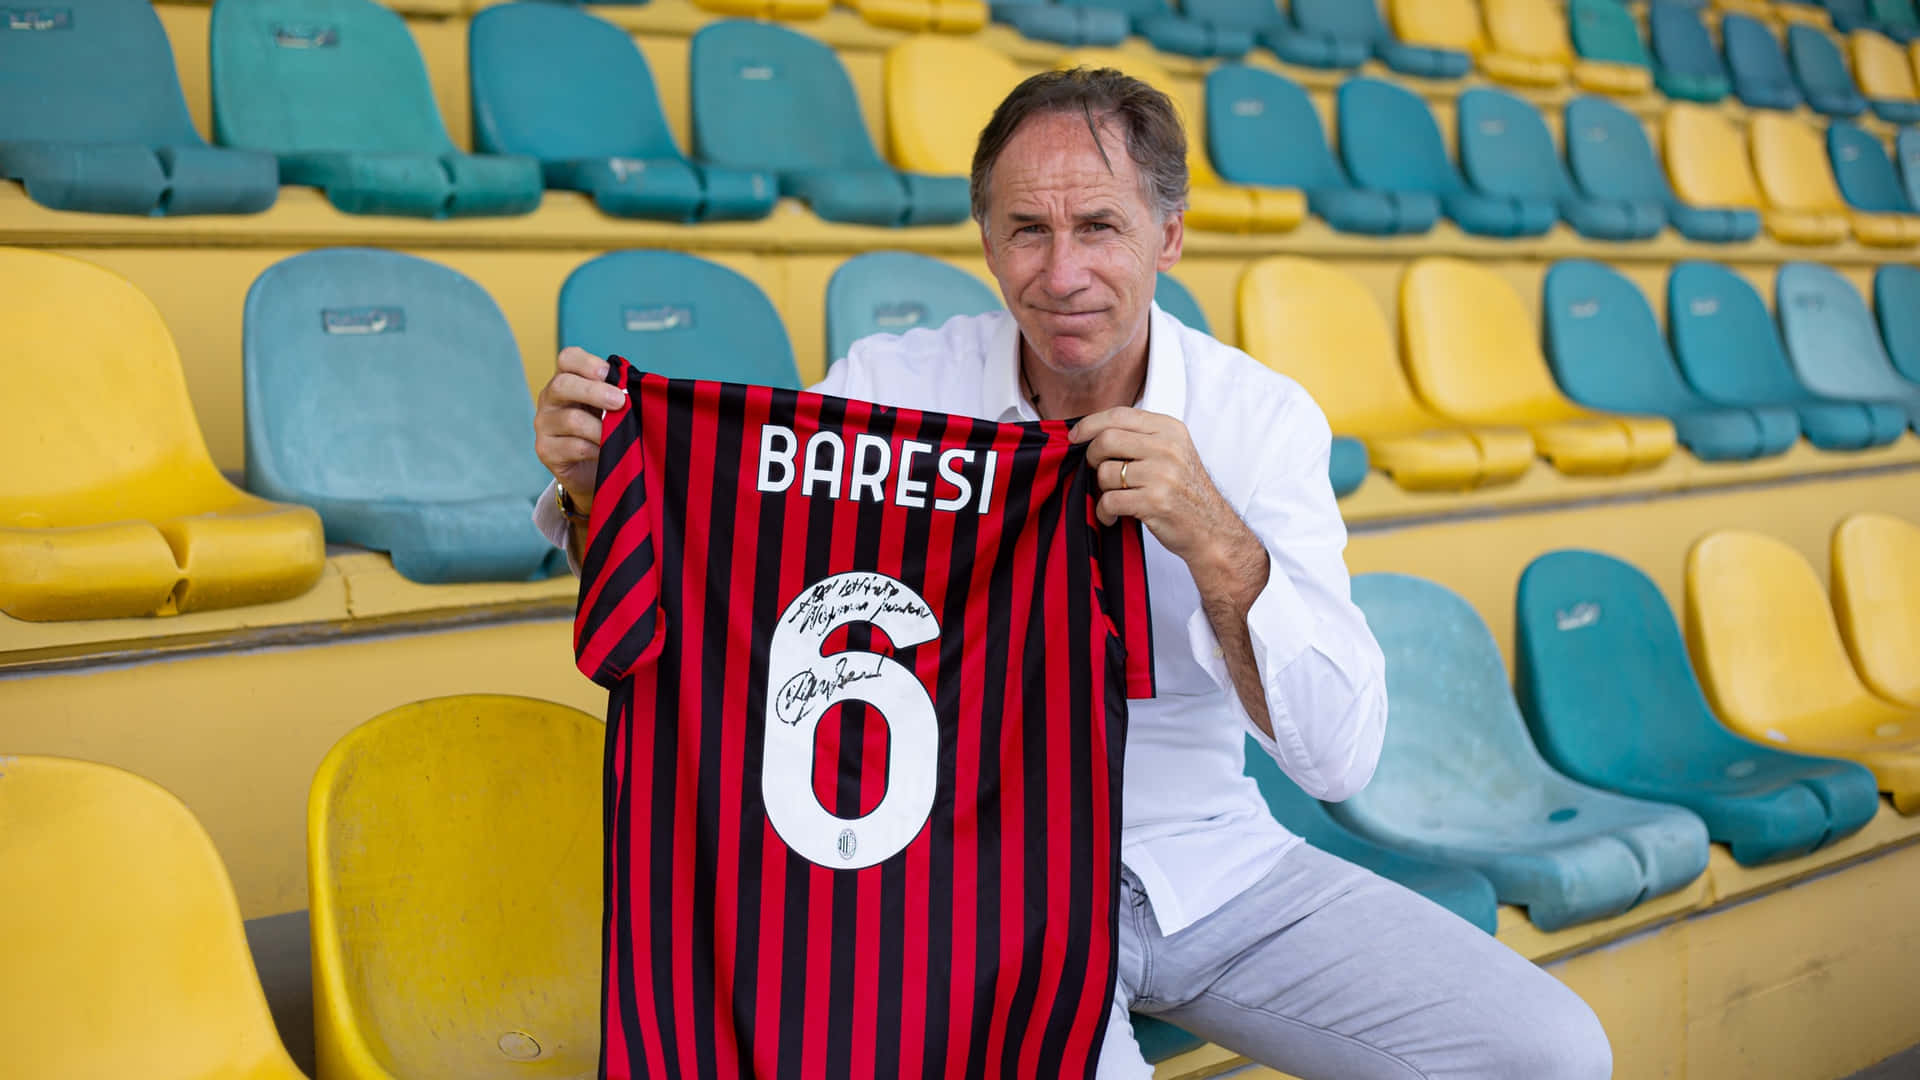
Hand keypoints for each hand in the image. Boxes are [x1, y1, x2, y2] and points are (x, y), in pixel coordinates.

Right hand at [535, 347, 627, 513]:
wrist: (592, 472)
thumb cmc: (605, 431)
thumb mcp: (610, 408)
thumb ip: (617, 393)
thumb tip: (636, 385)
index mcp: (567, 380)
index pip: (567, 358)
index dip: (587, 362)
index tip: (608, 373)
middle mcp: (549, 399)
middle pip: (563, 385)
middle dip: (595, 391)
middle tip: (620, 401)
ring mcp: (544, 425)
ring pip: (572, 420)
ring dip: (602, 428)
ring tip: (620, 436)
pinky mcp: (546, 450)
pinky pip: (575, 447)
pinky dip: (597, 450)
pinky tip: (607, 454)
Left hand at [1071, 407, 1255, 572]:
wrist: (1211, 530)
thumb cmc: (1185, 492)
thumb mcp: (1172, 453)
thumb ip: (1140, 437)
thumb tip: (1092, 432)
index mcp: (1170, 429)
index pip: (1120, 414)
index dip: (1090, 424)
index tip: (1075, 436)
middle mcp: (1168, 448)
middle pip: (1106, 440)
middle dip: (1092, 457)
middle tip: (1097, 472)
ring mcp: (1162, 474)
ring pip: (1105, 472)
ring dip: (1102, 489)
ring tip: (1114, 497)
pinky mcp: (1155, 501)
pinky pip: (1109, 501)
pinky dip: (1104, 511)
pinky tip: (1112, 516)